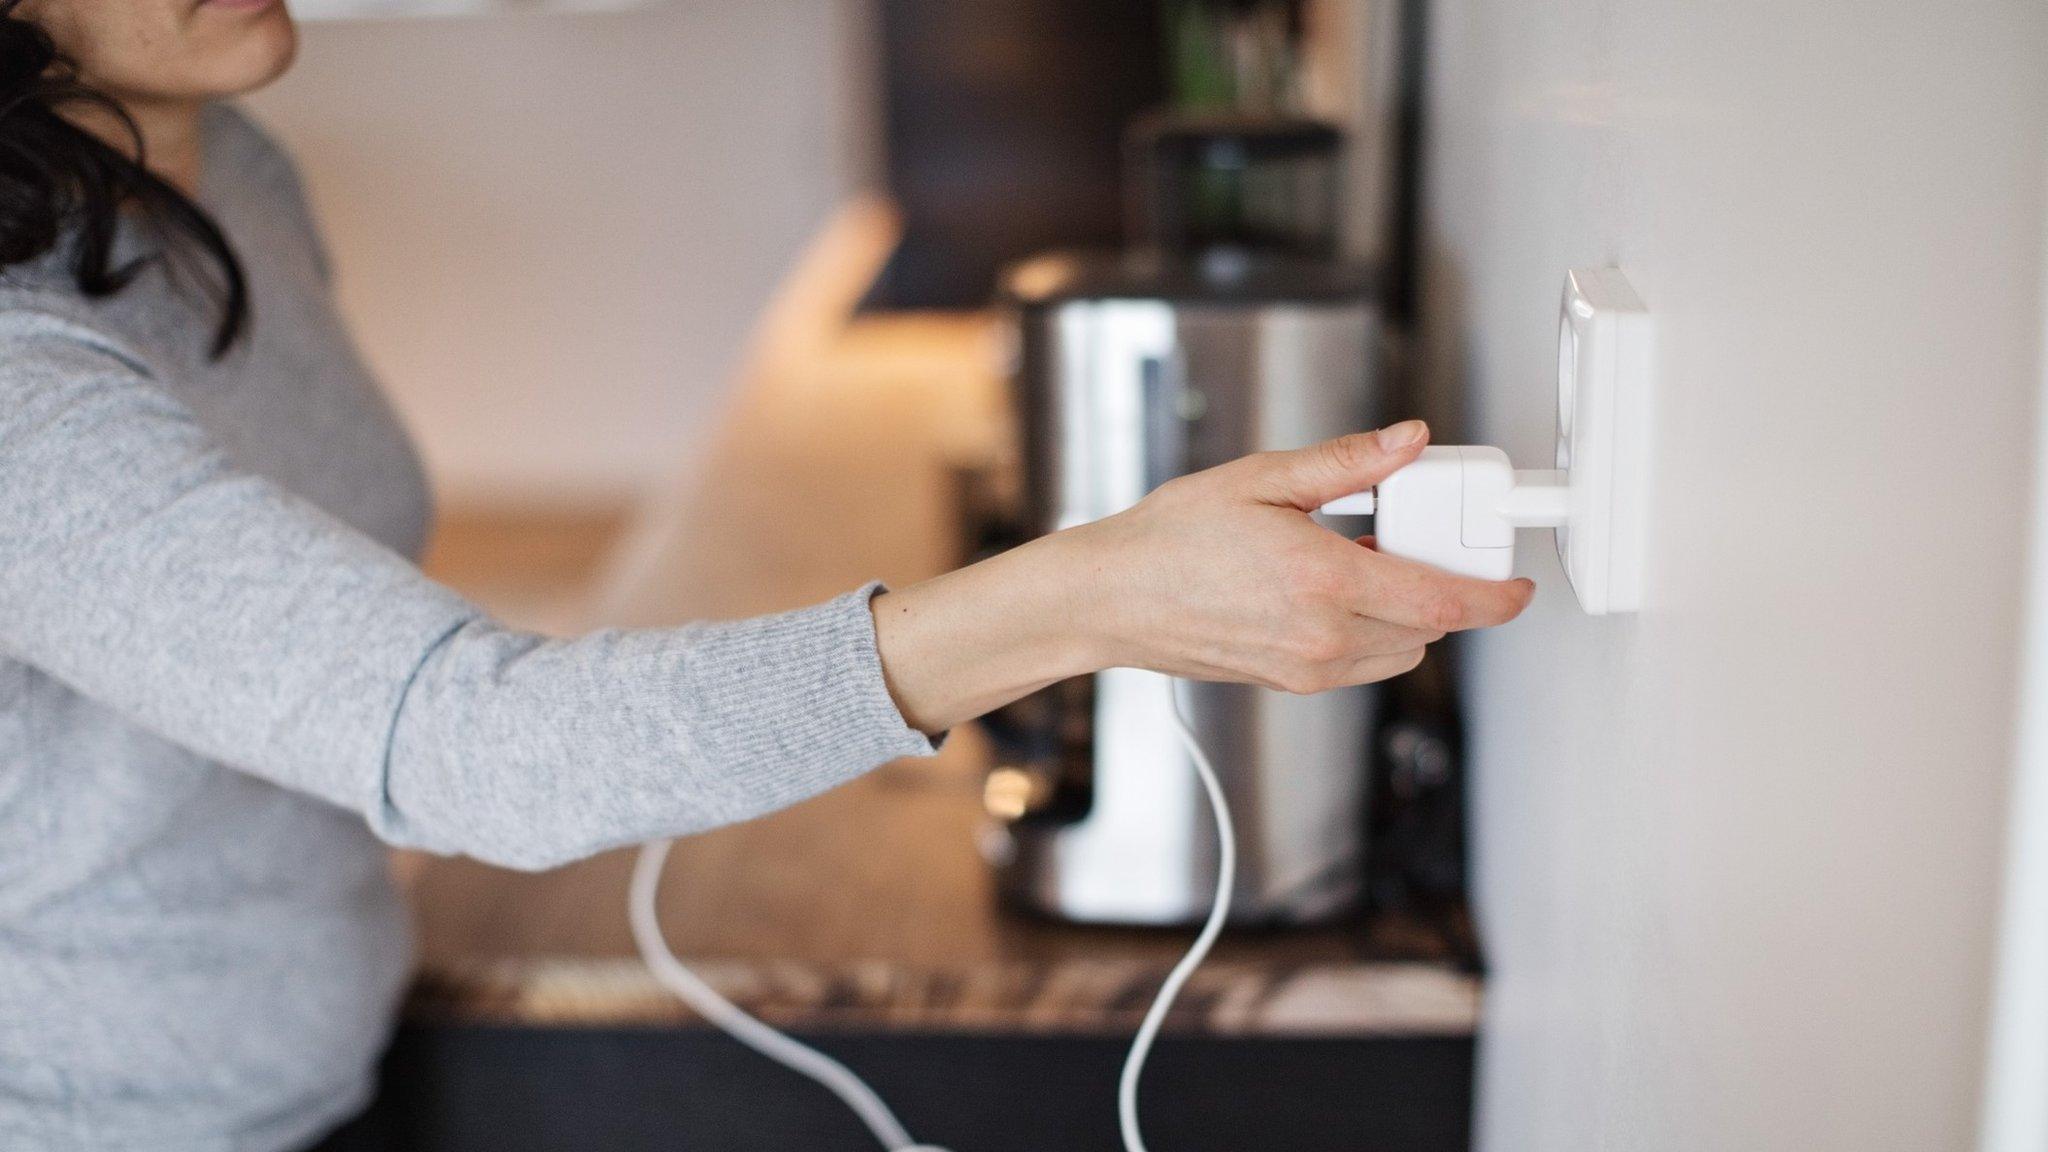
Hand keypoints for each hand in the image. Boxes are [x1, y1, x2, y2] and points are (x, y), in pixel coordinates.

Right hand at [1062, 419, 1533, 690]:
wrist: (1112, 599)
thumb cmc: (1171, 539)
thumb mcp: (1262, 479)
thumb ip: (1348, 463)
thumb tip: (1410, 441)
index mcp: (1325, 581)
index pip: (1445, 601)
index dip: (1496, 596)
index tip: (1518, 587)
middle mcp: (1324, 637)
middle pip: (1432, 627)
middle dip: (1442, 586)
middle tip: (1411, 538)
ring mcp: (1309, 668)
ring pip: (1402, 650)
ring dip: (1407, 612)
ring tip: (1360, 562)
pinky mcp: (1293, 682)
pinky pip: (1364, 663)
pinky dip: (1372, 631)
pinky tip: (1333, 590)